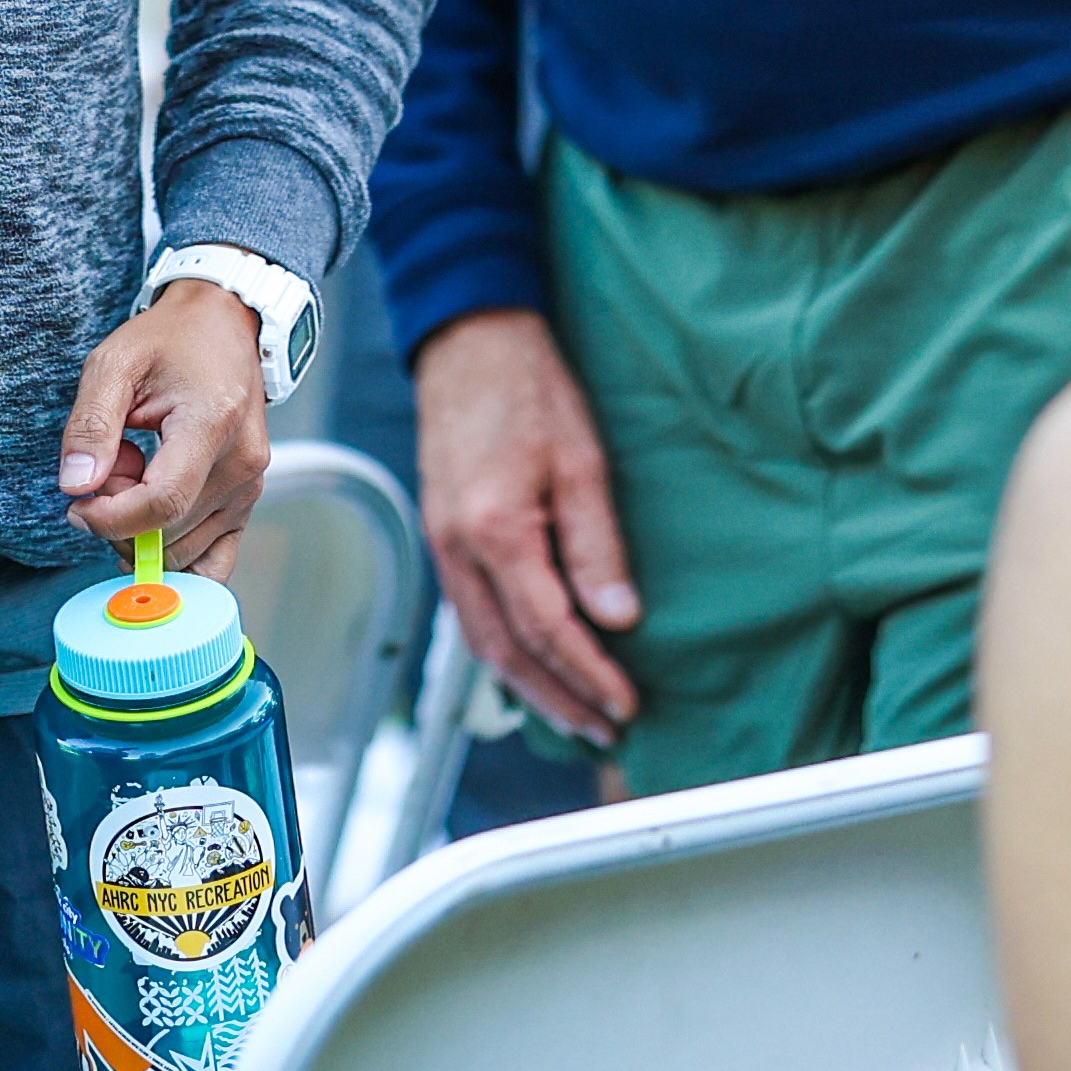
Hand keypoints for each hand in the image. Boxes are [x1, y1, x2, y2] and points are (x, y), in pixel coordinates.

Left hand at [60, 282, 272, 565]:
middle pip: (169, 534)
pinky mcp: (248, 502)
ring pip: (184, 553)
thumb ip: (90, 425)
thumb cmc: (168, 340)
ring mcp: (251, 488)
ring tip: (137, 471)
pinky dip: (172, 550)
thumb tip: (75, 487)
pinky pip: (212, 561)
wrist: (221, 326)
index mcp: (212, 423)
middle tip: (111, 467)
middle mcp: (242, 464)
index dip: (110, 519)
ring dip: (144, 528)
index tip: (77, 505)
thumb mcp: (113, 363)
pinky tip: (151, 512)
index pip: (162, 503)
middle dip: (121, 518)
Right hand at [414, 307, 639, 743]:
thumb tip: (618, 619)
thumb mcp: (583, 461)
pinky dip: (504, 651)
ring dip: (529, 686)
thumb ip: (597, 545)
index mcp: (496, 529)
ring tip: (576, 713)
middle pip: (507, 652)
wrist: (469, 341)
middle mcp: (458, 547)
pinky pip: (470, 613)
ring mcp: (443, 544)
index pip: (548, 628)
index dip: (590, 674)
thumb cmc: (530, 388)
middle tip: (605, 729)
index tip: (627, 703)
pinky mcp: (443, 535)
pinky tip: (533, 665)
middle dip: (559, 699)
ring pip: (482, 640)